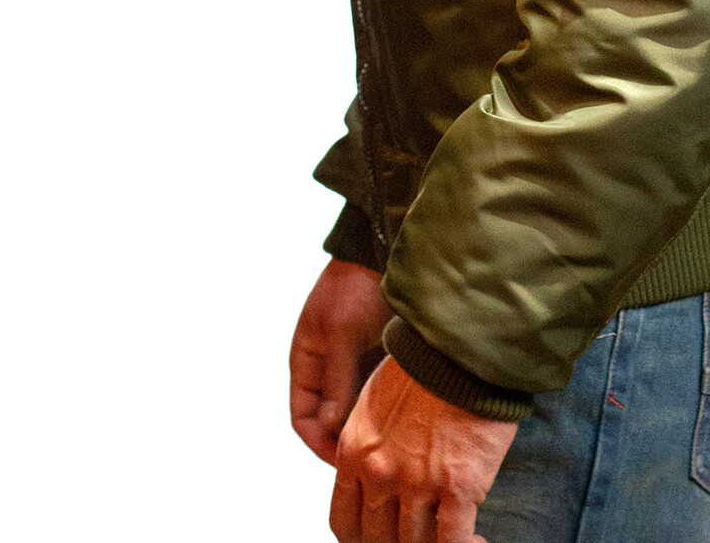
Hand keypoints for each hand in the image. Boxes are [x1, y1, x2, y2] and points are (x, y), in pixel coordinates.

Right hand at [290, 257, 394, 464]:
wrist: (383, 248)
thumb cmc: (355, 286)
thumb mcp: (342, 333)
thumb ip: (335, 380)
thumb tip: (327, 427)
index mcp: (306, 360)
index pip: (302, 418)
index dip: (318, 443)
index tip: (344, 460)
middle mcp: (326, 364)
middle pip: (330, 416)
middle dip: (348, 436)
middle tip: (376, 455)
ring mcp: (352, 358)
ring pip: (356, 404)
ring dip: (370, 420)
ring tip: (394, 438)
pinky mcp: (377, 351)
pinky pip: (376, 387)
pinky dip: (386, 400)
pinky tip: (406, 411)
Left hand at [330, 354, 517, 542]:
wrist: (465, 347)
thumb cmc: (425, 366)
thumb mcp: (376, 401)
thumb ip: (369, 444)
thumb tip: (376, 476)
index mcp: (354, 452)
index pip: (344, 522)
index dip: (362, 539)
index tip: (381, 536)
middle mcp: (379, 474)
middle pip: (378, 540)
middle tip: (420, 535)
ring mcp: (417, 483)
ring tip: (453, 537)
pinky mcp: (458, 486)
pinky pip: (452, 542)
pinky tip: (476, 539)